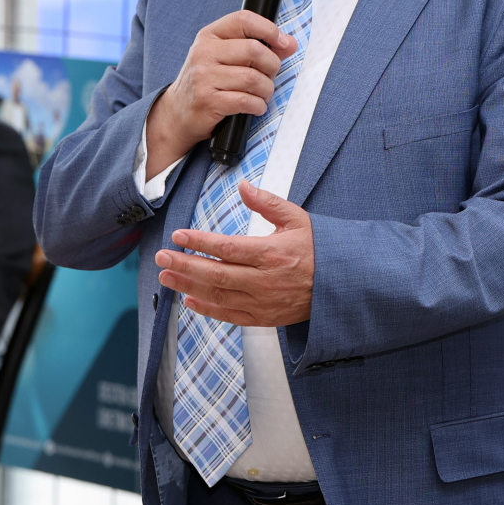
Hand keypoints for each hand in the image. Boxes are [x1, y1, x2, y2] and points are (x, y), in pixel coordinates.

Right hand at [144, 11, 296, 178]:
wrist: (178, 112)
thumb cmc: (207, 82)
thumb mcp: (226, 57)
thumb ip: (258, 47)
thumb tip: (290, 43)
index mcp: (209, 36)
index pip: (243, 20)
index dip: (269, 29)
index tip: (283, 43)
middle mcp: (204, 53)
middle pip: (254, 50)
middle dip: (271, 66)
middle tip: (269, 75)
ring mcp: (204, 77)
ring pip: (253, 78)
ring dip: (266, 89)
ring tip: (262, 94)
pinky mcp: (208, 101)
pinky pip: (246, 100)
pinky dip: (258, 105)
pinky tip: (255, 106)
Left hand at [156, 182, 314, 326]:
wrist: (341, 285)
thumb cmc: (320, 250)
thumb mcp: (298, 219)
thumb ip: (267, 203)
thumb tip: (243, 187)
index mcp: (272, 253)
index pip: (226, 248)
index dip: (198, 242)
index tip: (178, 235)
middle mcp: (265, 280)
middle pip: (216, 274)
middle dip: (184, 264)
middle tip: (161, 256)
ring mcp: (264, 302)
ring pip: (219, 295)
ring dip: (188, 286)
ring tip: (166, 276)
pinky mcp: (264, 317)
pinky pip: (230, 315)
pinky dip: (207, 309)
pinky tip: (189, 299)